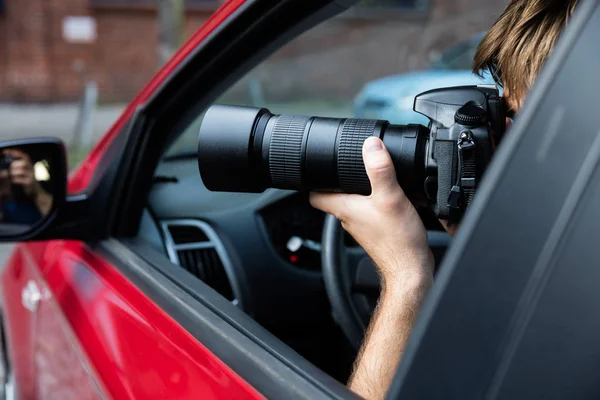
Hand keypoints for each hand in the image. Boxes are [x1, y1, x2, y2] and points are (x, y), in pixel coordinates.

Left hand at [4, 149, 40, 196]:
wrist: (36, 191)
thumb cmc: (26, 180)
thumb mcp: (24, 171)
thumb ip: (17, 165)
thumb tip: (6, 160)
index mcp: (30, 164)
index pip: (24, 155)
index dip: (15, 152)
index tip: (4, 152)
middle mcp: (32, 169)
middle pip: (24, 162)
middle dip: (14, 165)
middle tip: (10, 169)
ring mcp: (32, 176)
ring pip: (21, 171)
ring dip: (13, 173)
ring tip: (12, 176)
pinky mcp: (30, 183)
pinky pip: (19, 179)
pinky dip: (14, 180)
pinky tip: (14, 181)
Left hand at [310, 137, 433, 289]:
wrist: (411, 270)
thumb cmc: (397, 241)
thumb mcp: (389, 197)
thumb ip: (380, 170)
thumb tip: (371, 146)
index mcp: (344, 209)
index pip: (315, 195)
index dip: (314, 180)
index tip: (320, 166)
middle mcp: (350, 218)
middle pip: (336, 196)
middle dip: (343, 179)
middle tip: (352, 164)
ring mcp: (364, 225)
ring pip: (357, 203)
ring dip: (365, 190)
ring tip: (378, 176)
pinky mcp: (378, 231)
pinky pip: (374, 211)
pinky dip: (381, 201)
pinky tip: (397, 196)